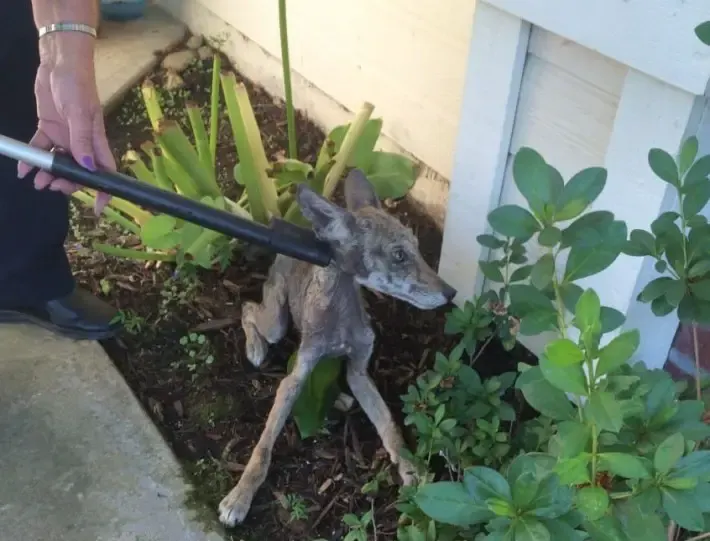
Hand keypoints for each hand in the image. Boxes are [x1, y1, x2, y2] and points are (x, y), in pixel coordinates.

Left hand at [17, 50, 114, 214]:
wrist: (59, 63)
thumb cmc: (77, 86)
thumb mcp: (79, 112)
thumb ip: (82, 140)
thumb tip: (87, 167)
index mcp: (96, 141)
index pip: (105, 171)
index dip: (105, 190)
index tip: (100, 208)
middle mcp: (82, 142)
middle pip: (79, 171)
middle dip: (68, 183)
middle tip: (52, 185)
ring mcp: (65, 137)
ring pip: (59, 163)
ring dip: (48, 174)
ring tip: (36, 181)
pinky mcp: (48, 129)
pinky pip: (40, 149)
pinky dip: (31, 160)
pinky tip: (22, 169)